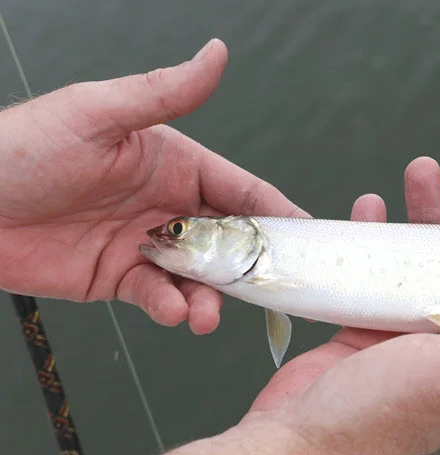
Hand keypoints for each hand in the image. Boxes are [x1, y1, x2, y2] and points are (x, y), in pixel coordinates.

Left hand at [0, 39, 302, 333]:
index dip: (279, 214)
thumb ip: (165, 93)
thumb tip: (218, 52)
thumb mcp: (99, 114)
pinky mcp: (120, 278)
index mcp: (176, 163)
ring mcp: (147, 245)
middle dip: (249, 267)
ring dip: (212, 299)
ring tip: (205, 315)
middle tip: (264, 291)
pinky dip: (172, 308)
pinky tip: (171, 312)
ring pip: (200, 278)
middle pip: (231, 241)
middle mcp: (170, 205)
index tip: (309, 241)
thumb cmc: (25, 147)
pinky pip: (160, 298)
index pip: (243, 190)